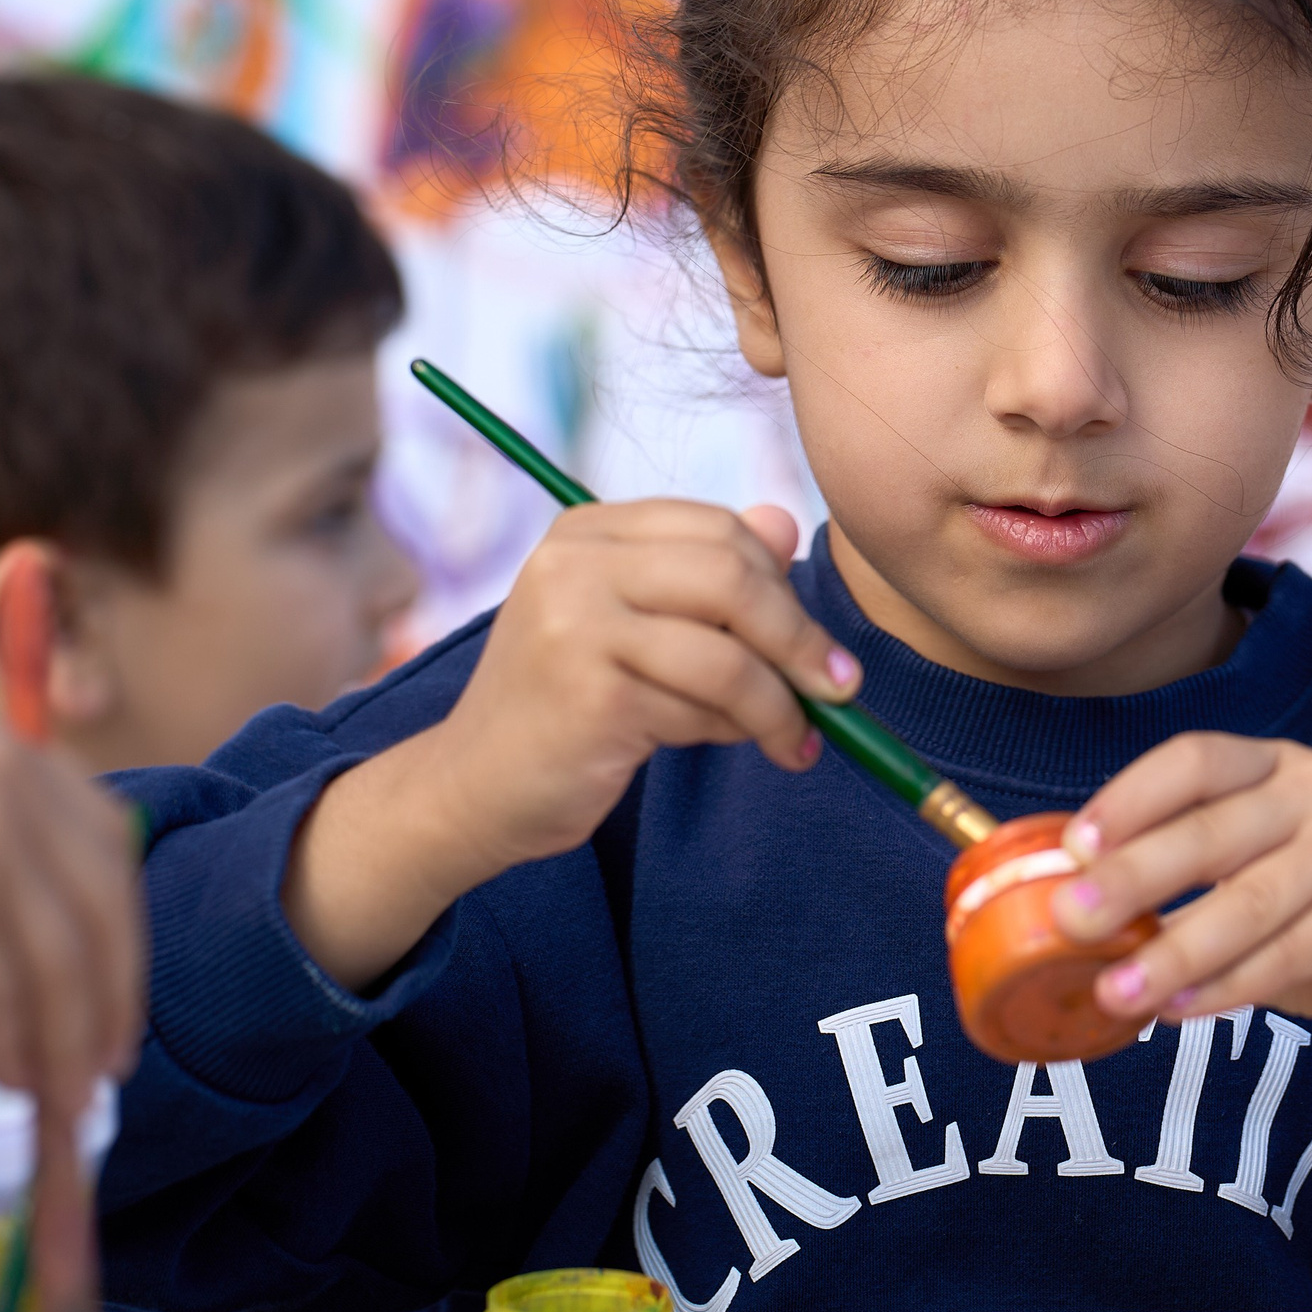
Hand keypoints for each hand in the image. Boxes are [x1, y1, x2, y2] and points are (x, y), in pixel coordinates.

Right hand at [284, 501, 857, 989]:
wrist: (473, 790)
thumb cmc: (566, 707)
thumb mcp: (634, 626)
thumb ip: (704, 575)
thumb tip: (785, 520)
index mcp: (587, 531)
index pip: (718, 530)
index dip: (781, 582)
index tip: (810, 638)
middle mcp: (574, 562)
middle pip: (733, 575)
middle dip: (800, 637)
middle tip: (839, 689)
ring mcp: (574, 624)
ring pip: (729, 651)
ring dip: (780, 704)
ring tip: (795, 738)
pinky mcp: (589, 693)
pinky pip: (704, 706)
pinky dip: (740, 731)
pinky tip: (746, 747)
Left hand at [1051, 733, 1311, 1079]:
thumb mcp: (1253, 875)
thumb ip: (1185, 873)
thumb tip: (1070, 897)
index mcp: (1278, 765)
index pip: (1195, 760)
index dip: (1131, 798)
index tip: (1073, 846)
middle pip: (1213, 831)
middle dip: (1133, 879)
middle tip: (1069, 923)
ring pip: (1249, 902)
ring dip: (1173, 952)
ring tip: (1115, 992)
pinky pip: (1291, 954)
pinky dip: (1228, 987)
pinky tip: (1179, 1012)